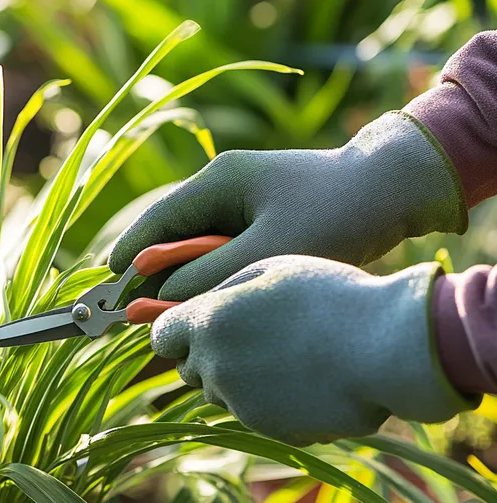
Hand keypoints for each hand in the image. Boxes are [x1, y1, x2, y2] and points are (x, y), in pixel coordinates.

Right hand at [109, 112, 466, 301]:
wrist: (393, 190)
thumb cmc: (336, 215)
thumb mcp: (270, 250)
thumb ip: (210, 275)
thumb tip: (160, 300)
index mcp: (217, 182)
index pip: (155, 222)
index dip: (129, 258)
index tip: (109, 293)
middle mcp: (222, 188)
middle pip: (171, 237)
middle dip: (156, 277)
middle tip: (142, 319)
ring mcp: (241, 202)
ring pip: (195, 247)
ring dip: (186, 280)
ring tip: (177, 317)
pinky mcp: (259, 219)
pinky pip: (220, 251)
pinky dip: (211, 276)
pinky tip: (214, 302)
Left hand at [153, 255, 475, 445]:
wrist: (384, 347)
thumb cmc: (327, 296)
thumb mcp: (267, 270)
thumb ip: (221, 292)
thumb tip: (198, 309)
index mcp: (207, 322)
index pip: (162, 336)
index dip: (176, 330)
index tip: (195, 324)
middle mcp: (215, 367)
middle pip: (190, 369)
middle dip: (207, 355)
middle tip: (248, 335)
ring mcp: (241, 403)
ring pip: (222, 393)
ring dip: (238, 378)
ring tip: (285, 353)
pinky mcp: (271, 430)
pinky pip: (257, 415)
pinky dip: (270, 401)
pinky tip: (306, 378)